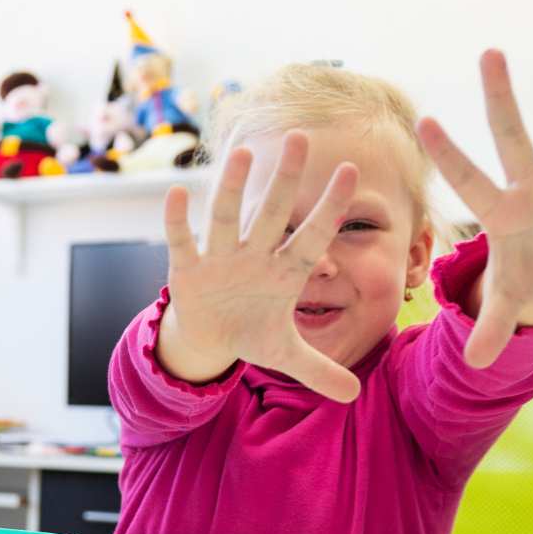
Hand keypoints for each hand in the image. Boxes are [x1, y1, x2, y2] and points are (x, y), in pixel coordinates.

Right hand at [156, 132, 363, 401]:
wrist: (209, 336)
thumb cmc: (250, 331)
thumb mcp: (285, 355)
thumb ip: (320, 370)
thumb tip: (356, 395)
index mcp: (284, 272)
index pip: (313, 235)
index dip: (331, 208)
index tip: (353, 172)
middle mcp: (254, 256)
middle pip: (272, 212)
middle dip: (285, 179)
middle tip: (301, 137)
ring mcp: (220, 258)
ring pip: (226, 217)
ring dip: (232, 188)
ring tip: (241, 153)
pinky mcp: (188, 269)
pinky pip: (183, 241)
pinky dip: (178, 220)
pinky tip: (177, 192)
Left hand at [418, 50, 532, 368]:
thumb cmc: (523, 273)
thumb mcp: (507, 298)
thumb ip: (491, 324)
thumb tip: (471, 365)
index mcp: (500, 212)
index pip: (469, 179)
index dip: (450, 155)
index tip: (425, 121)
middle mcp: (529, 186)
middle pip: (510, 137)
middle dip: (500, 98)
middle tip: (488, 52)